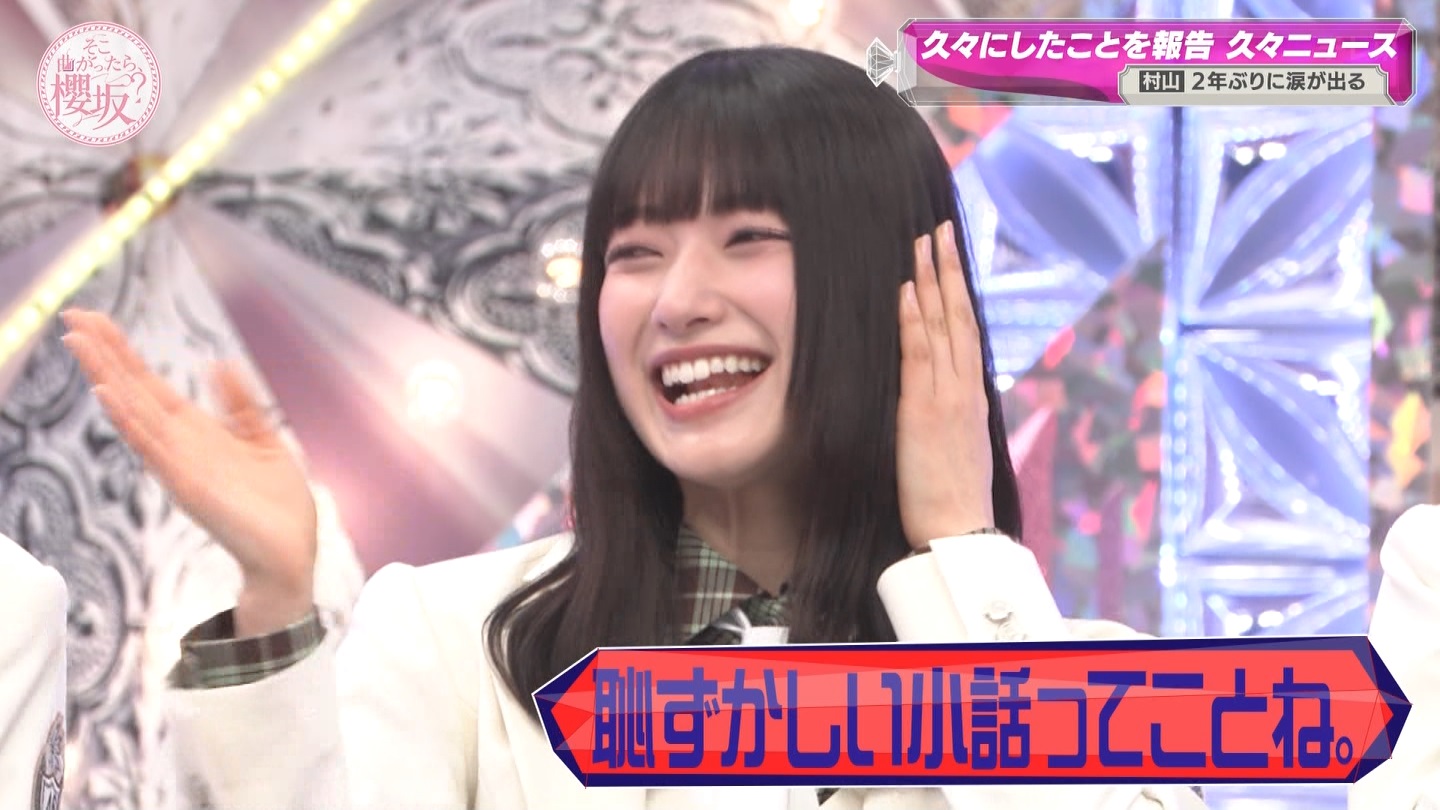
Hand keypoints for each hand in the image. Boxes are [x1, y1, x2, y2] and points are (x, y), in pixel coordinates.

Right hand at [61, 309, 316, 633]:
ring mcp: (180, 467)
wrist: (290, 553)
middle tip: (71, 317)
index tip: (95, 320)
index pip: (151, 387)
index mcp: (197, 435)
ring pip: (136, 415)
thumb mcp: (265, 440)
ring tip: (81, 346)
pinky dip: (132, 423)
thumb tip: (218, 362)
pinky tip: (111, 396)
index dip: (125, 353)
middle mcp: (180, 448)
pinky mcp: (190, 488)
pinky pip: (156, 450)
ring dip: (108, 380)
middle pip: (135, 394)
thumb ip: (241, 404)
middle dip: (106, 356)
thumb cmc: (277, 505)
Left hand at [896, 221, 995, 549]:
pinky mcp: (926, 410)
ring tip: (923, 242)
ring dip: (930, 280)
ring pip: (942, 325)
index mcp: (972, 396)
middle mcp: (965, 389)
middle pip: (958, 316)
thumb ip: (945, 411)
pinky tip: (907, 290)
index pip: (965, 330)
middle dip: (947, 270)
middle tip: (940, 229)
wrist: (959, 531)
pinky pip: (920, 355)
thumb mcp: (954, 445)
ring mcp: (948, 396)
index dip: (957, 291)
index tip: (949, 257)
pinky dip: (914, 319)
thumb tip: (930, 390)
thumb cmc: (950, 496)